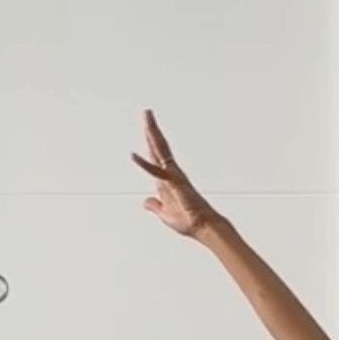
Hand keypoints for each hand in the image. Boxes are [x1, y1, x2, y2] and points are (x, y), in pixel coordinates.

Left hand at [130, 110, 221, 236]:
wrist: (204, 227)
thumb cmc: (190, 221)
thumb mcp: (165, 214)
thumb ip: (155, 206)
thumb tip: (146, 202)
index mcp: (166, 180)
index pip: (155, 156)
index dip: (150, 142)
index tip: (147, 128)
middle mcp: (170, 174)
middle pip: (158, 147)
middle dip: (151, 129)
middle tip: (146, 112)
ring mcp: (174, 176)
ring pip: (160, 150)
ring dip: (152, 133)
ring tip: (147, 116)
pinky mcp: (175, 183)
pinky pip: (157, 171)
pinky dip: (144, 164)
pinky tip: (134, 156)